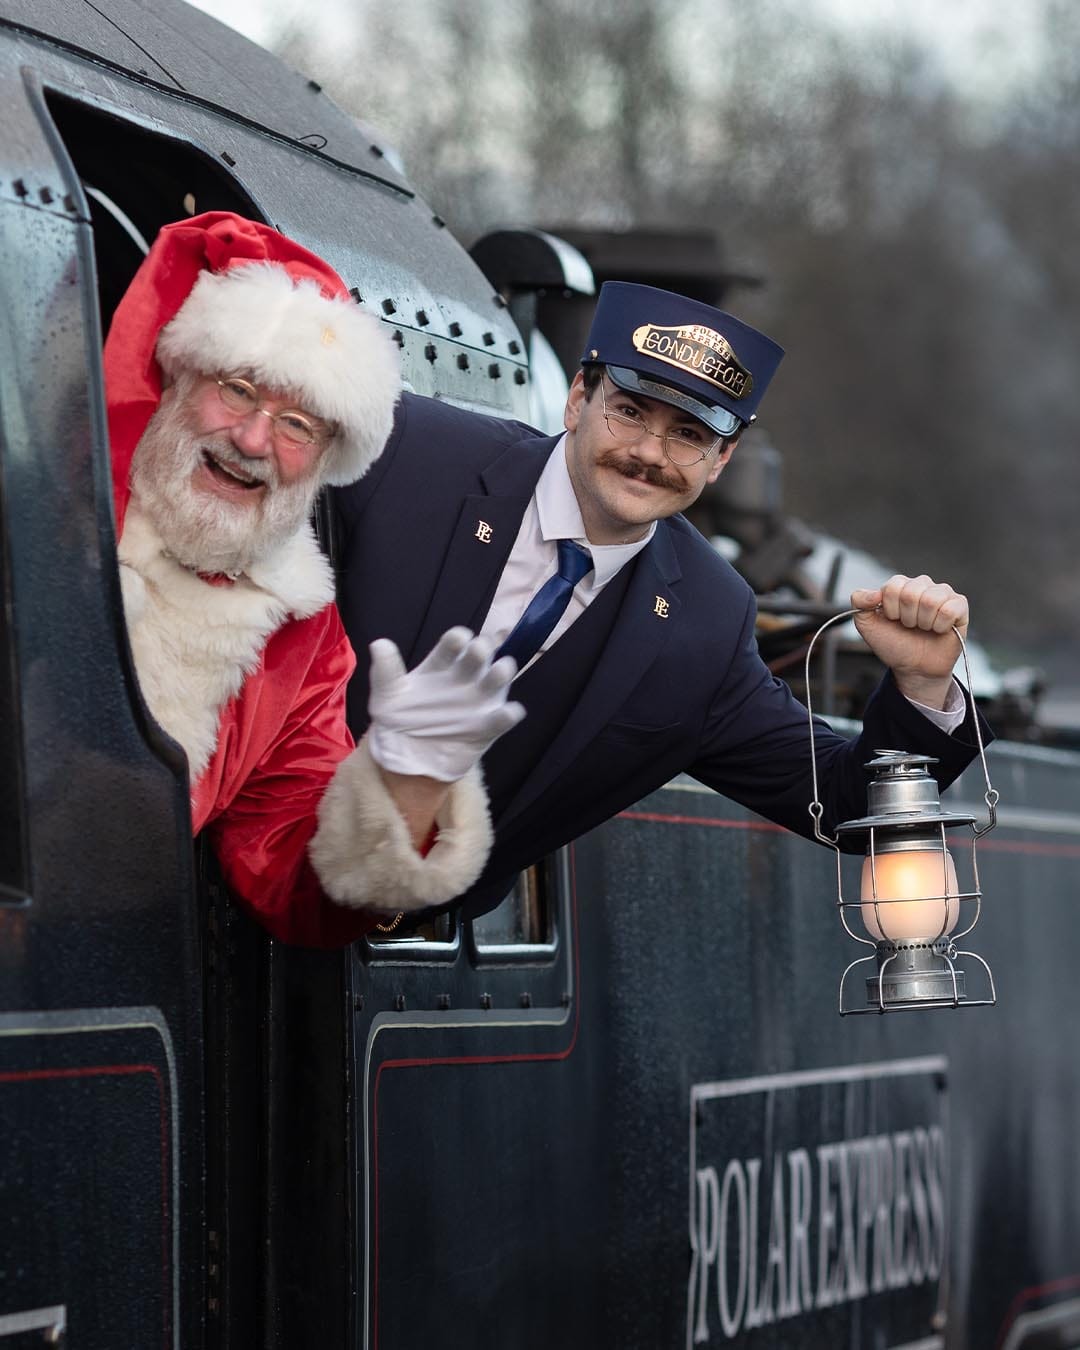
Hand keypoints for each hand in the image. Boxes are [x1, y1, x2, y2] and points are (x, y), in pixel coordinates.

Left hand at [367, 627, 524, 781]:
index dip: (459, 638)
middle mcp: (464, 676)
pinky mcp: (487, 726)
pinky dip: (509, 714)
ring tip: (498, 673)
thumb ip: (385, 672)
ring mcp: (479, 700)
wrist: (405, 758)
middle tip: (478, 652)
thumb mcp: (386, 696)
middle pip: (481, 654)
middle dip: (484, 648)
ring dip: (502, 671)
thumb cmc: (398, 719)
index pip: (456, 642)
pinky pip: (504, 717)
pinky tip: (505, 712)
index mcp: (441, 664)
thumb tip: (379, 643)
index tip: (458, 640)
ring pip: (500, 677)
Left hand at [851, 574, 967, 708]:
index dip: (890, 609)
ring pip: (931, 600)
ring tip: (923, 628)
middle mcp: (922, 584)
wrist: (914, 667)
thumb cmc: (894, 644)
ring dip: (923, 622)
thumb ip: (859, 602)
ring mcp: (943, 593)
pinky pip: (949, 609)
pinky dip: (940, 626)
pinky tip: (939, 629)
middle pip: (911, 593)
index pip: (893, 587)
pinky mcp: (960, 605)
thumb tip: (875, 592)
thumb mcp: (867, 625)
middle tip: (910, 626)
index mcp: (900, 585)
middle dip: (906, 617)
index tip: (893, 620)